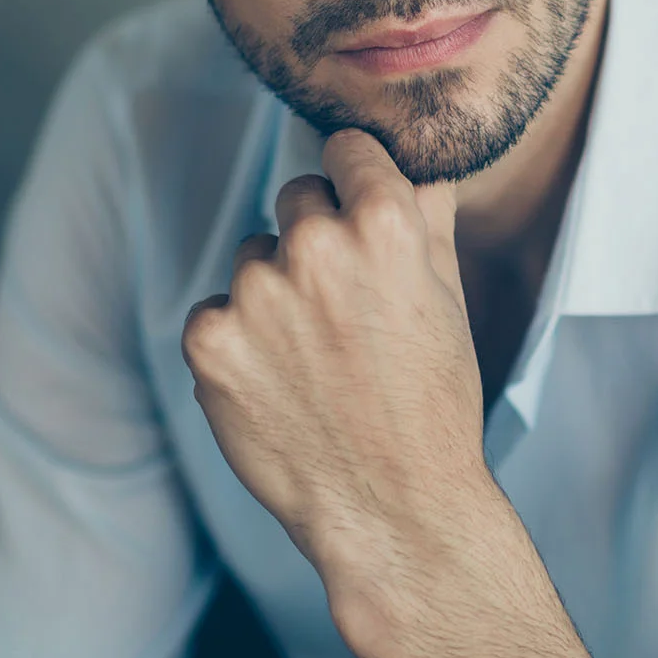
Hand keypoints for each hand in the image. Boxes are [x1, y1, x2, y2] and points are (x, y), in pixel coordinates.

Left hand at [180, 126, 491, 588]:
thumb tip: (411, 164)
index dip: (356, 179)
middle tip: (342, 306)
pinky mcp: (210, 339)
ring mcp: (255, 292)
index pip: (346, 149)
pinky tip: (277, 381)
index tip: (356, 206)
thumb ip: (425, 213)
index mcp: (383, 223)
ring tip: (312, 355)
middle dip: (316, 236)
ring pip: (252, 255)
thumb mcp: (448, 295)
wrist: (393, 508)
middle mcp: (314, 245)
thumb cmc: (432, 401)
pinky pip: (216, 310)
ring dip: (273, 289)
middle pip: (297, 196)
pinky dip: (237, 340)